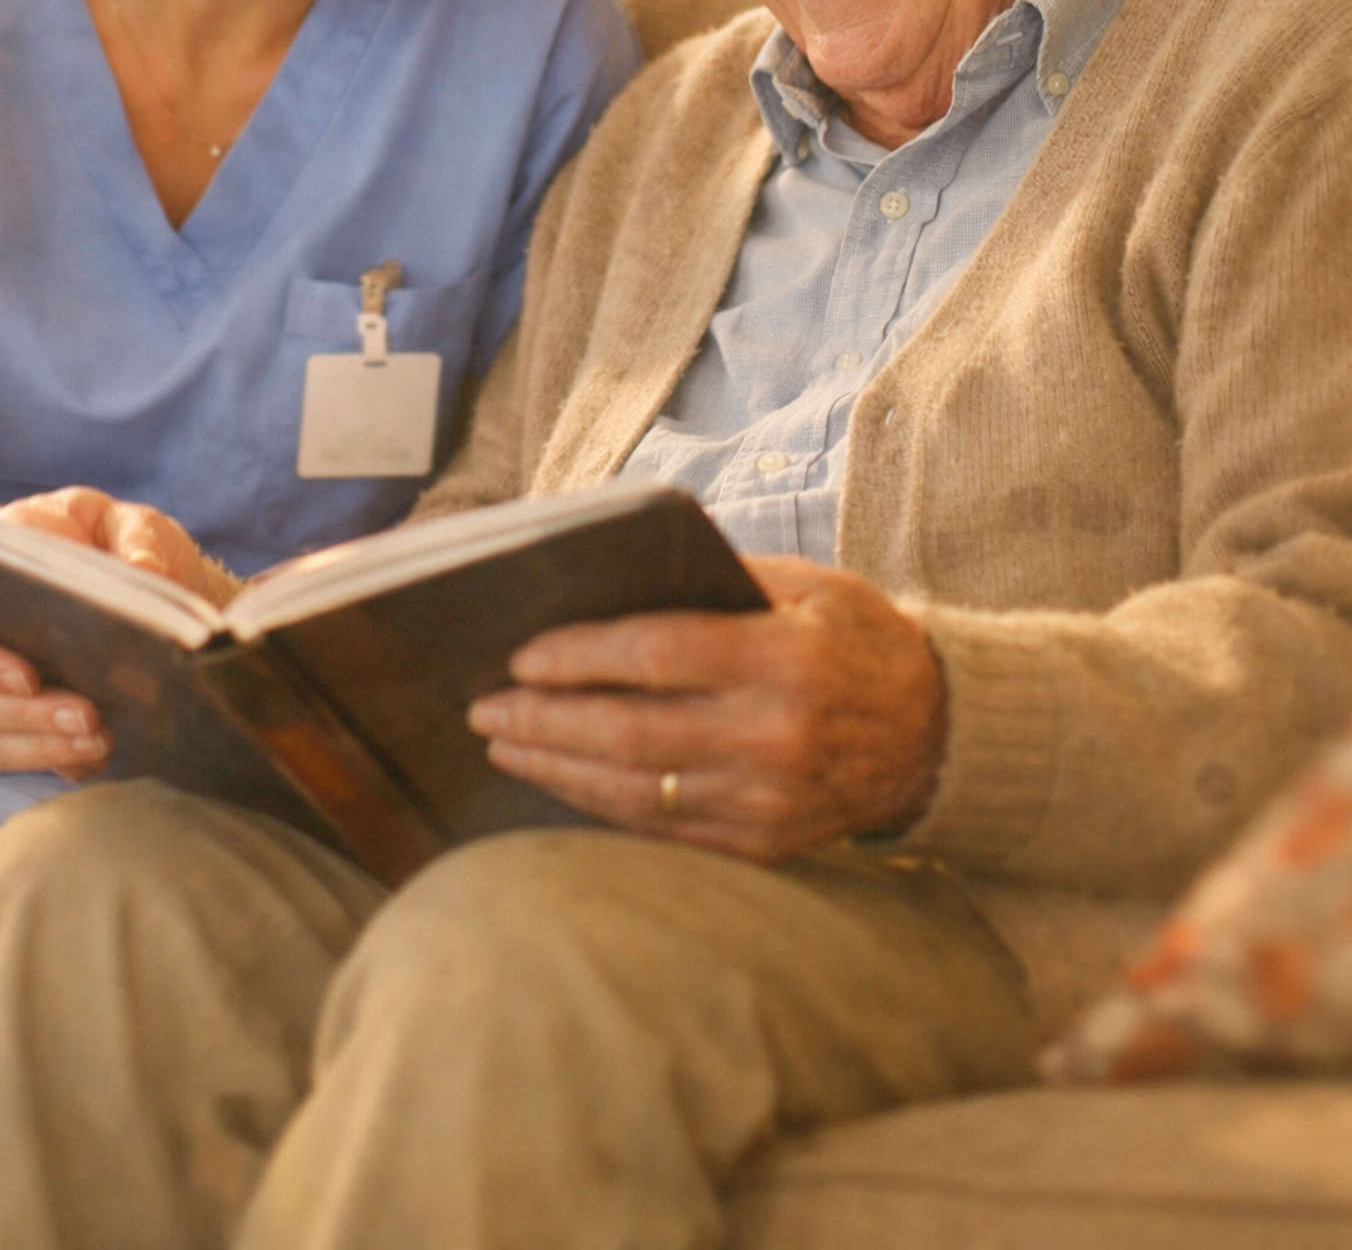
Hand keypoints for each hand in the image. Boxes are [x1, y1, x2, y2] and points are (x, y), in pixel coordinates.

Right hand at [0, 488, 218, 775]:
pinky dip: (63, 761)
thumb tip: (145, 572)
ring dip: (44, 746)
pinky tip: (101, 753)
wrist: (100, 564)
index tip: (28, 677)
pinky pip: (32, 758)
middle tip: (87, 715)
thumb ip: (133, 538)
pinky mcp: (32, 725)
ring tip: (100, 738)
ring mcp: (0, 693)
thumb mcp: (116, 518)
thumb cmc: (94, 535)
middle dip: (30, 715)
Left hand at [467, 556, 947, 861]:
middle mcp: (773, 736)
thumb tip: (615, 575)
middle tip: (484, 707)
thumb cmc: (857, 640)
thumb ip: (719, 579)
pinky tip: (562, 783)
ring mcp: (768, 801)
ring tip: (505, 745)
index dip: (580, 656)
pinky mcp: (765, 846)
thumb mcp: (807, 586)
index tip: (521, 656)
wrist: (938, 735)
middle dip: (544, 720)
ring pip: (636, 791)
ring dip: (558, 769)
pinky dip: (602, 807)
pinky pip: (664, 831)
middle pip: (630, 731)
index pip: (657, 654)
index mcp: (782, 659)